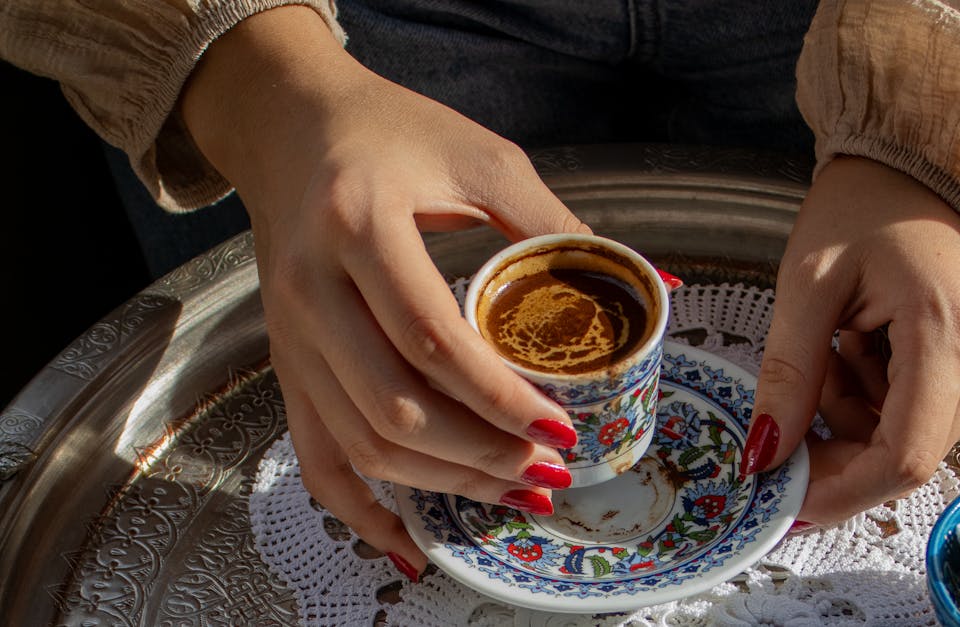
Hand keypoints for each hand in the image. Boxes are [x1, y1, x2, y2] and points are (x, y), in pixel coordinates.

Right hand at [181, 7, 587, 577]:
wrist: (292, 126)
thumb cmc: (392, 134)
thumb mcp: (482, 160)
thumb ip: (558, 226)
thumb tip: (650, 280)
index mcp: (359, 224)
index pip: (432, 338)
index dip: (501, 396)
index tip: (560, 426)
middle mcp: (311, 289)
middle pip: (396, 407)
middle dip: (481, 454)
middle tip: (545, 465)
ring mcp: (290, 336)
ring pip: (362, 442)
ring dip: (442, 483)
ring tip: (511, 488)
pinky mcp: (287, 363)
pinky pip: (315, 455)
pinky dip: (361, 508)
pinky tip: (410, 536)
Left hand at [742, 157, 959, 523]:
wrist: (924, 165)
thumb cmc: (865, 207)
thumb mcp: (808, 283)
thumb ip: (787, 374)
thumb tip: (765, 454)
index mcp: (949, 330)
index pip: (905, 457)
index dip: (841, 491)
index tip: (786, 499)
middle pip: (908, 453)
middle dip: (838, 441)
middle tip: (801, 386)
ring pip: (916, 437)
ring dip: (857, 413)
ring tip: (838, 343)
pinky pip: (932, 414)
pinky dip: (882, 399)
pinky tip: (867, 345)